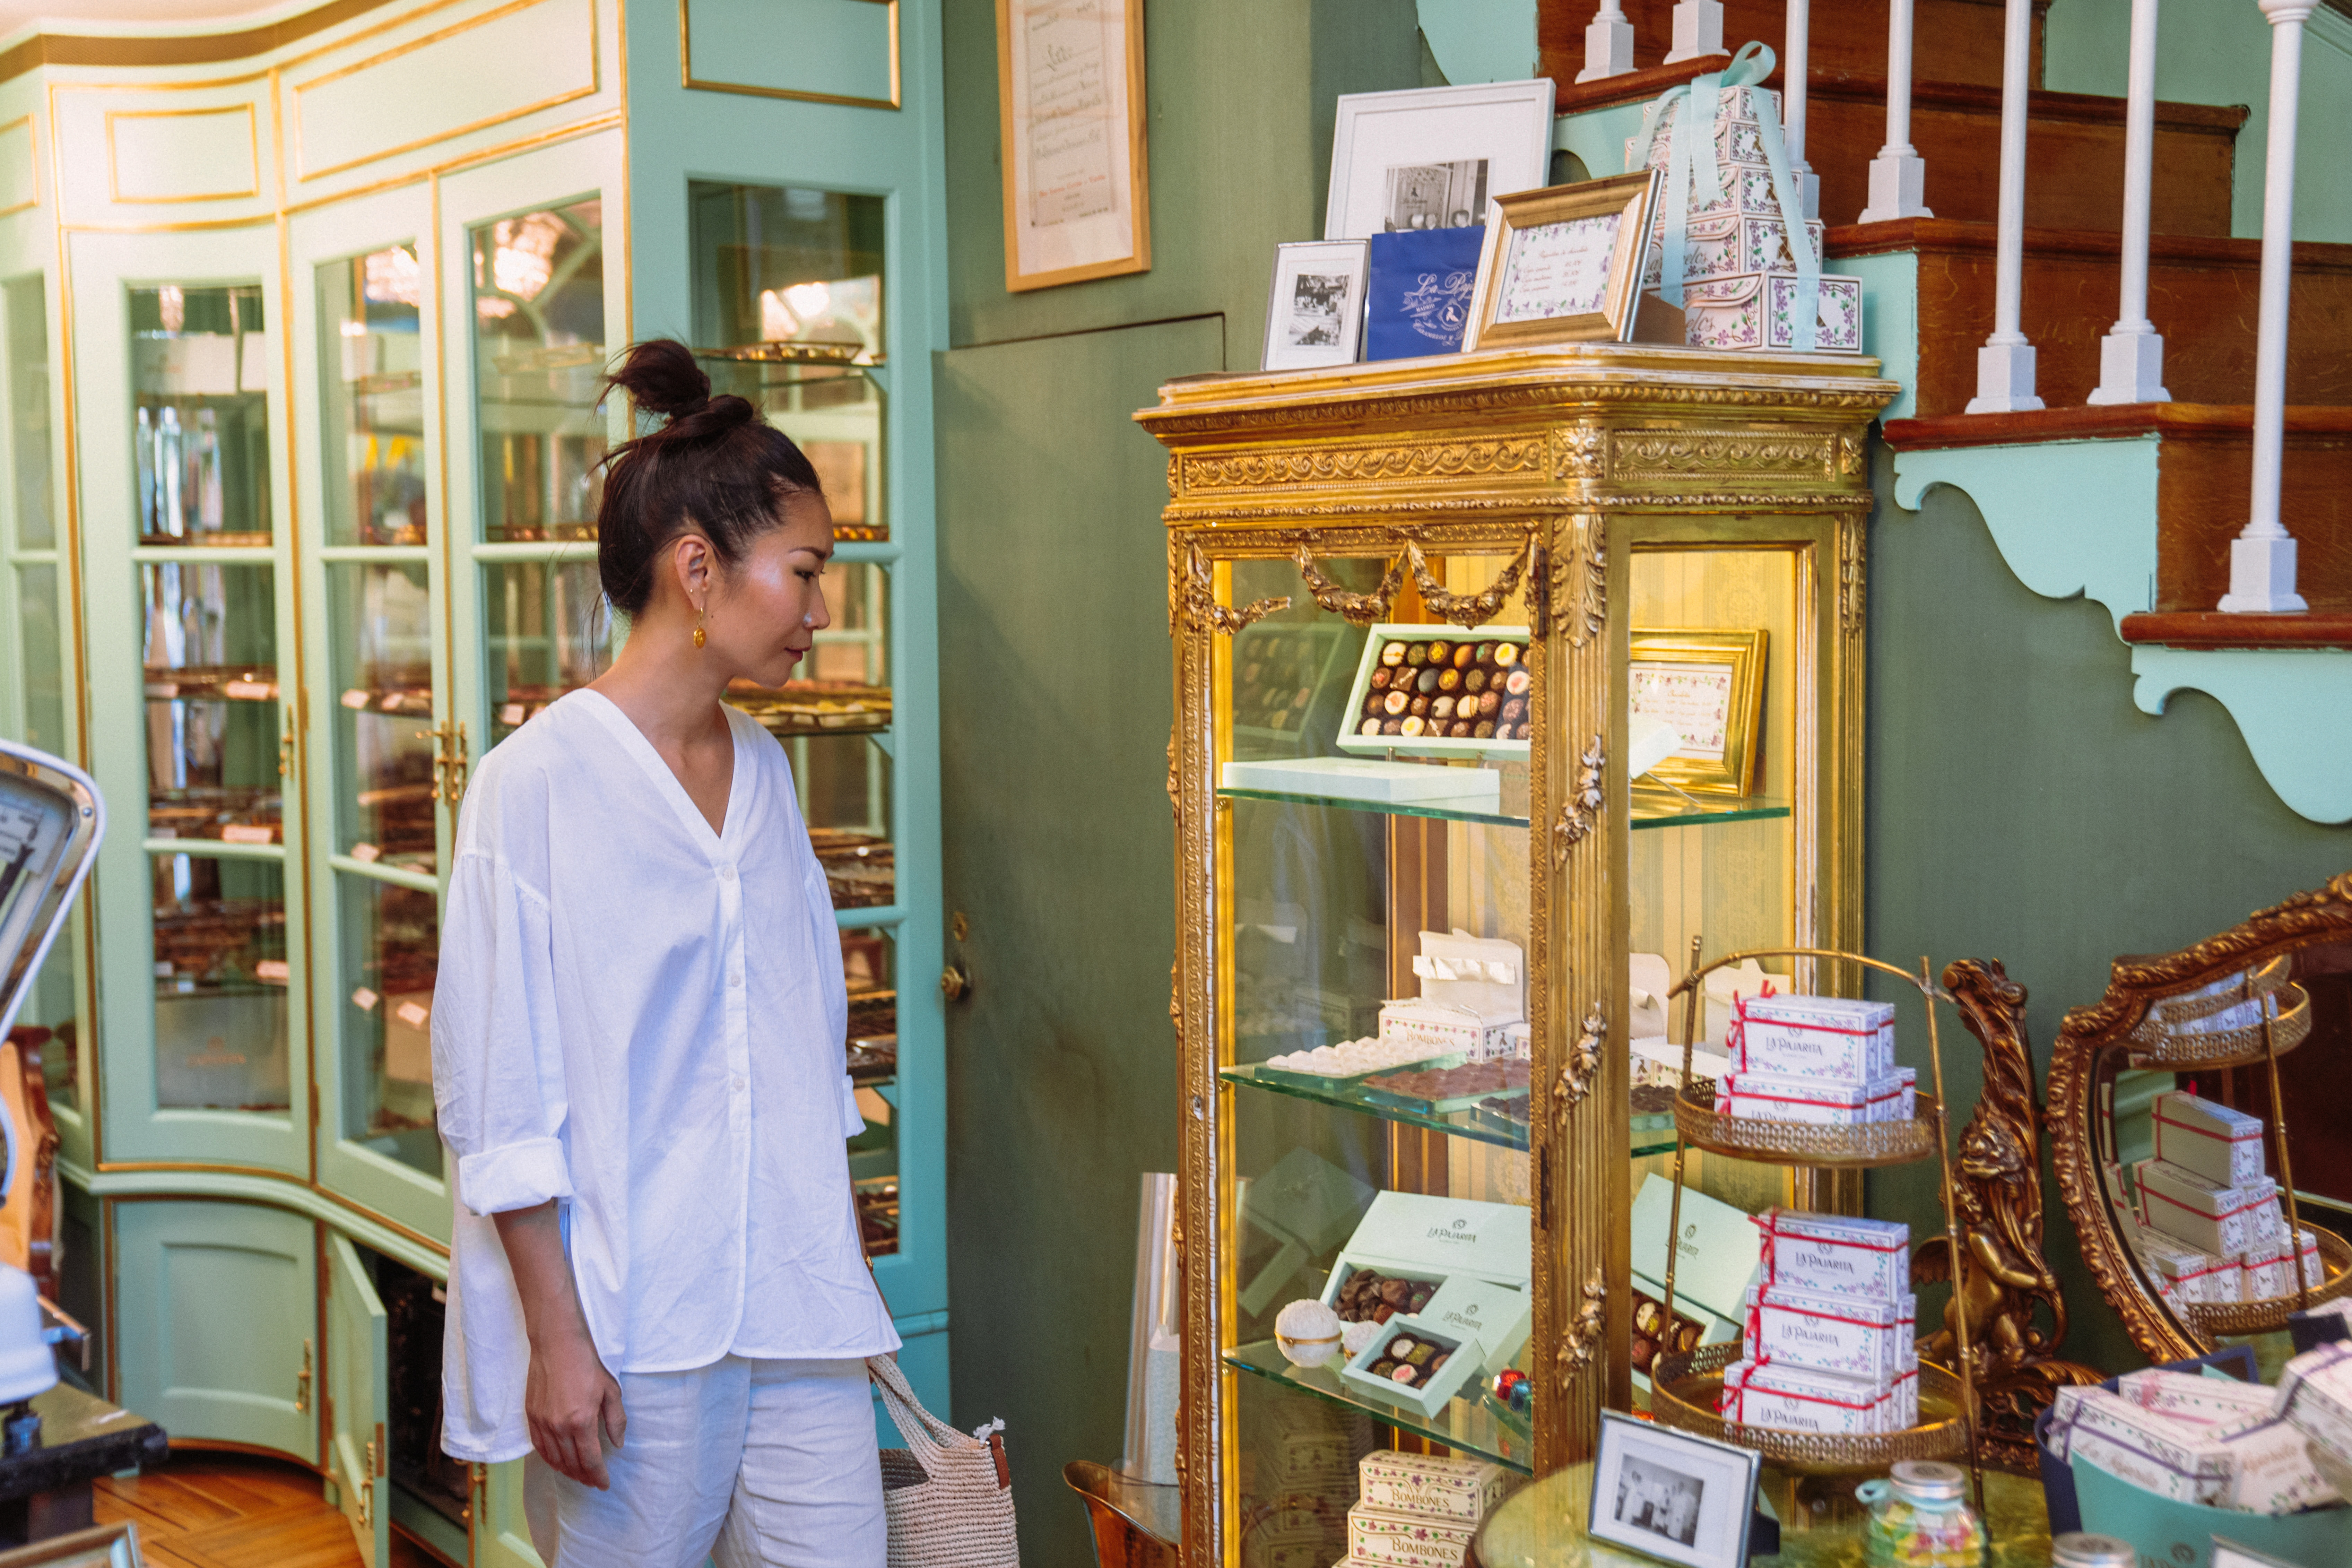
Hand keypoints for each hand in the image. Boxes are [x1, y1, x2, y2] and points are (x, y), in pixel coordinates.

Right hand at [524, 1325, 625, 1488]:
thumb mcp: (610, 1390)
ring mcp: (542, 1423)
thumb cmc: (587, 1365)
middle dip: (584, 1476)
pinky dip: (550, 1459)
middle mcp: (559, 1427)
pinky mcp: (531, 1416)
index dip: (598, 1476)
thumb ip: (616, 1420)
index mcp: (581, 1422)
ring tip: (578, 1475)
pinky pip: (539, 1447)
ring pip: (554, 1458)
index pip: (591, 1460)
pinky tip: (558, 1461)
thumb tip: (618, 1444)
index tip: (604, 1484)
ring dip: (567, 1471)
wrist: (557, 1344)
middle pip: (572, 1463)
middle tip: (592, 1482)